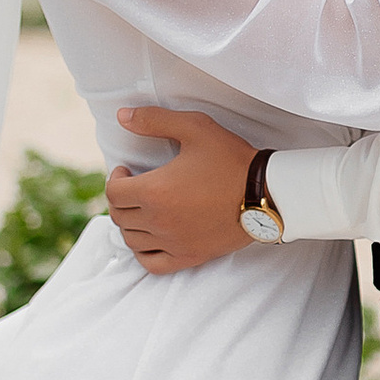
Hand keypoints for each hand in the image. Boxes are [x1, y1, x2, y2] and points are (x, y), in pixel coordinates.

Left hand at [105, 108, 262, 269]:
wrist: (266, 192)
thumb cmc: (230, 159)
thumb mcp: (194, 127)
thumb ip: (154, 120)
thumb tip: (121, 115)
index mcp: (155, 191)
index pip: (113, 192)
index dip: (115, 178)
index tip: (126, 171)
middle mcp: (159, 221)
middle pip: (119, 216)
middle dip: (121, 199)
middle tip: (133, 187)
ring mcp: (173, 243)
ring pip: (131, 240)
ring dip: (129, 224)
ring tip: (142, 209)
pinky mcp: (189, 256)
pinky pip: (152, 264)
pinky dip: (143, 253)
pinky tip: (149, 239)